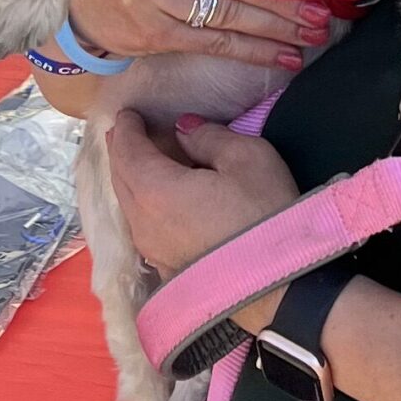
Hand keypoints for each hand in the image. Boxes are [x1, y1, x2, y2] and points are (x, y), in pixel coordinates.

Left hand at [105, 114, 300, 322]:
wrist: (279, 287)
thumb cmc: (264, 216)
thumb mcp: (246, 158)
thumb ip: (208, 138)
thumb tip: (183, 129)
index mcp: (155, 190)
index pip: (127, 151)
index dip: (126, 128)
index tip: (129, 113)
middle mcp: (143, 222)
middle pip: (121, 179)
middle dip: (124, 151)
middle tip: (131, 131)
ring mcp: (153, 250)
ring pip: (130, 205)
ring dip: (133, 179)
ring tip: (146, 160)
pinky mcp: (167, 269)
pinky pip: (143, 226)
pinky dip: (144, 203)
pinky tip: (161, 198)